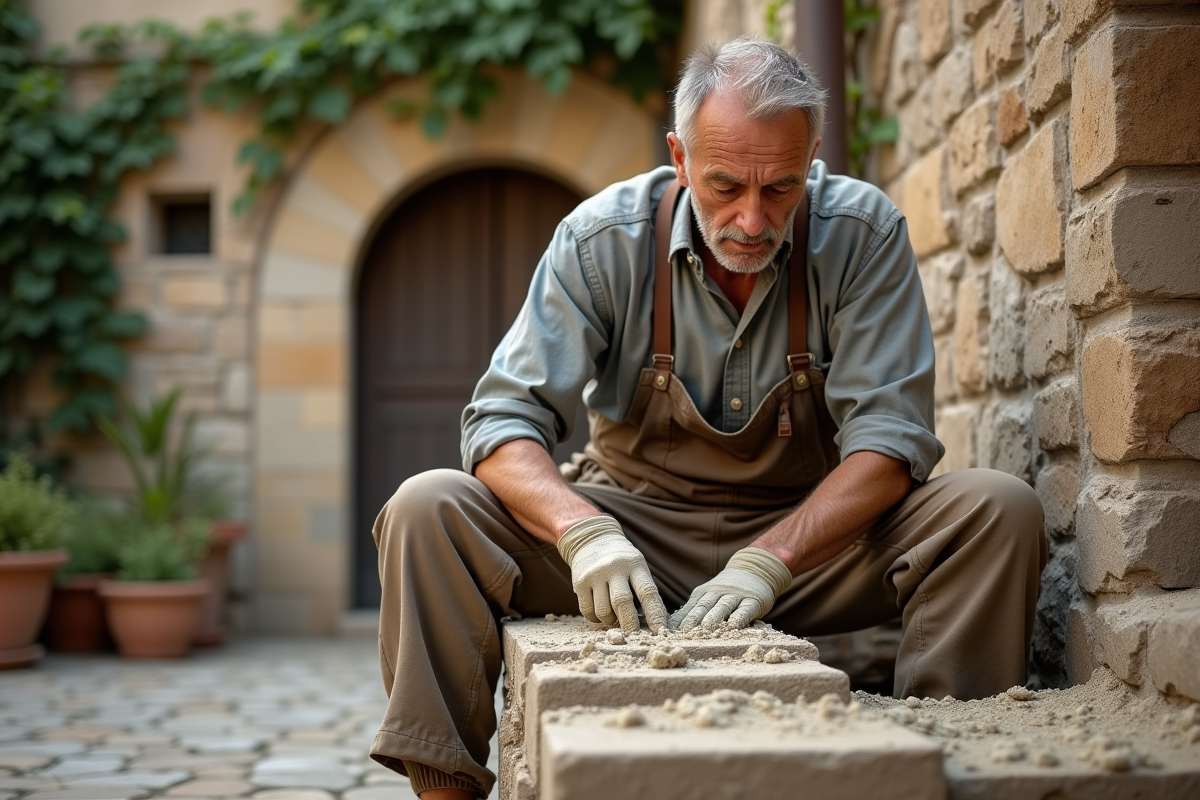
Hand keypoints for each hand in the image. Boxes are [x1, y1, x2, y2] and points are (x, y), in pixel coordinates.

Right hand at [556, 515, 668, 633]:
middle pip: (622, 602)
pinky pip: (588, 612)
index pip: (648, 592)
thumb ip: (643, 590)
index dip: (656, 614)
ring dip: (611, 622)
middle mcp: (614, 567)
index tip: (661, 632)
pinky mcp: (579, 582)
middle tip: (636, 639)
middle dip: (630, 625)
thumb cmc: (622, 561)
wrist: (591, 538)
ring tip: (615, 618)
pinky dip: (596, 619)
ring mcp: (595, 574)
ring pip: (603, 611)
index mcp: (635, 564)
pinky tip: (600, 613)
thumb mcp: (637, 566)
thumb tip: (654, 625)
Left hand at [668, 547, 792, 631]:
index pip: (689, 607)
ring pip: (722, 607)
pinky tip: (733, 626)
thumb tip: (673, 627)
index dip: (679, 620)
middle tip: (683, 634)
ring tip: (705, 630)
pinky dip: (738, 618)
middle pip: (703, 607)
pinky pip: (744, 610)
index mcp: (703, 593)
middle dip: (692, 620)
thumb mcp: (710, 595)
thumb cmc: (727, 591)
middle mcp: (717, 592)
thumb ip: (696, 608)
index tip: (669, 633)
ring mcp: (735, 596)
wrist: (756, 569)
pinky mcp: (753, 601)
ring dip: (713, 618)